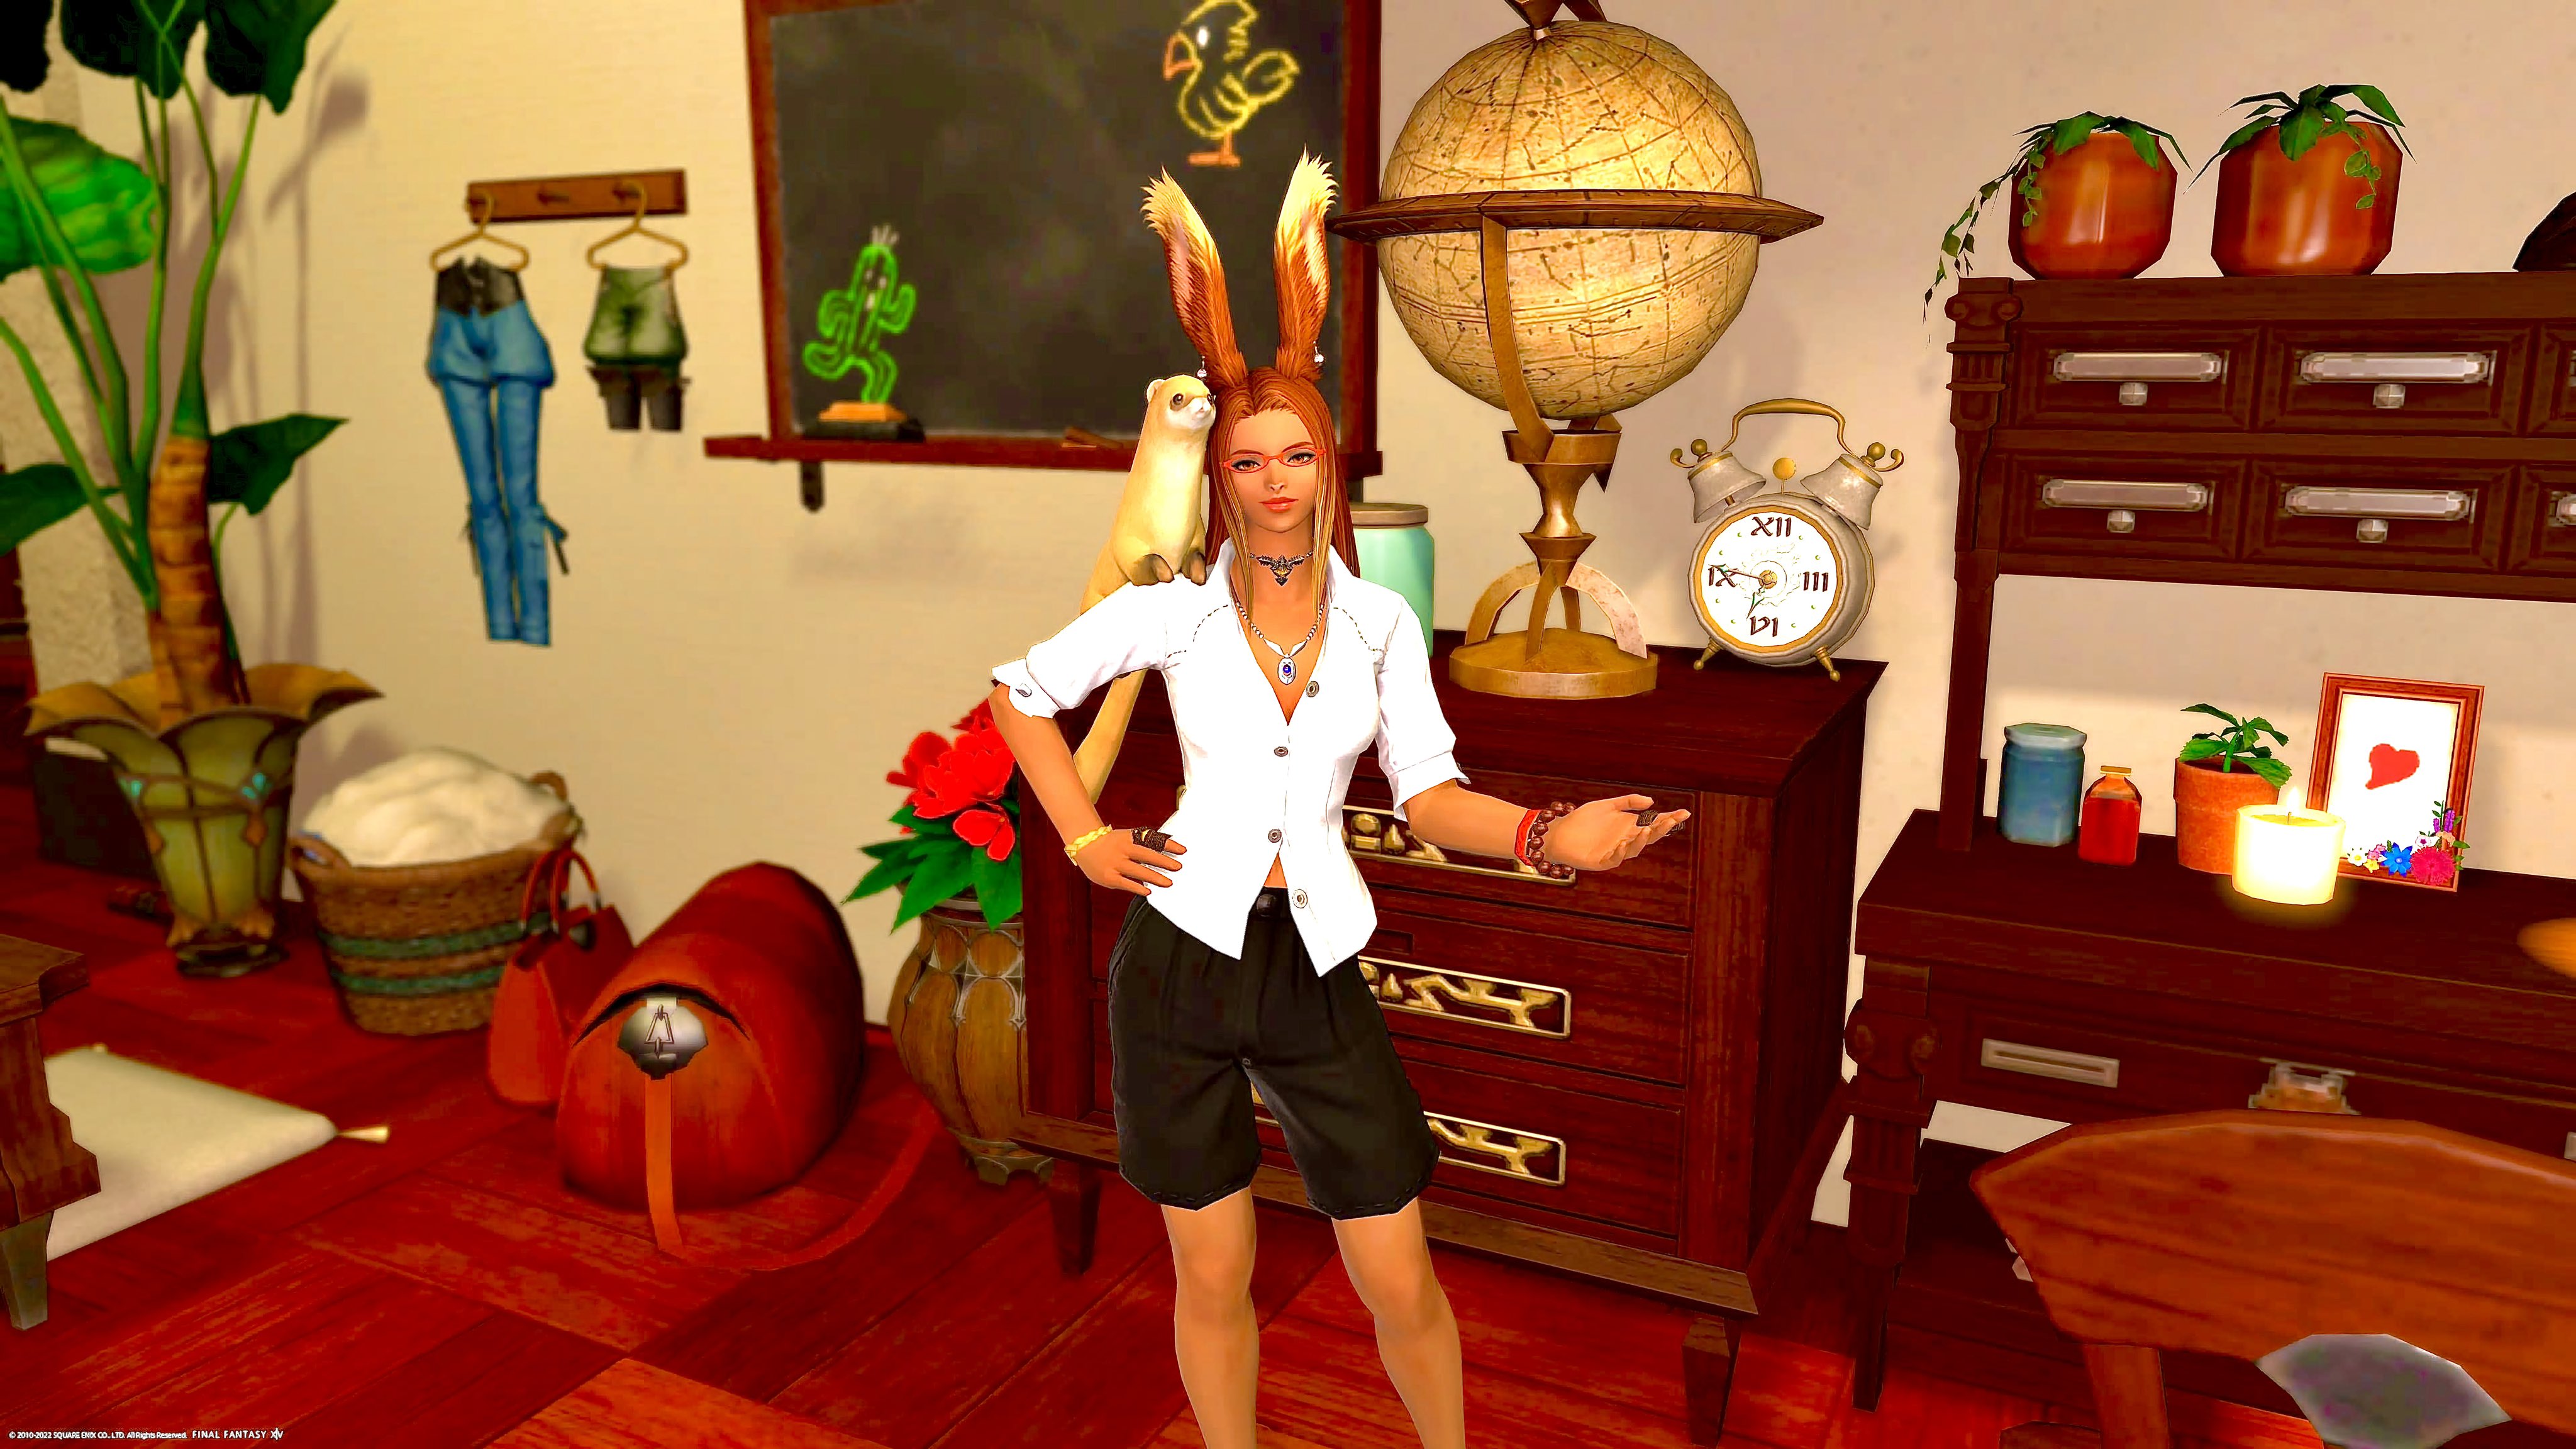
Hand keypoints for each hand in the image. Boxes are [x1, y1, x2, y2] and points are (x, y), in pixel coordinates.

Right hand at [1077, 827, 1185, 896]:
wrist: (1085, 846)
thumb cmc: (1111, 843)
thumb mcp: (1127, 837)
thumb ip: (1144, 842)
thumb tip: (1168, 846)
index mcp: (1128, 838)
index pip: (1152, 840)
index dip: (1168, 845)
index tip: (1182, 850)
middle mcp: (1122, 850)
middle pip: (1146, 855)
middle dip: (1164, 862)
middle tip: (1178, 867)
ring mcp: (1115, 864)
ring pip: (1137, 871)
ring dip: (1155, 877)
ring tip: (1168, 882)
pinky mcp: (1109, 877)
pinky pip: (1126, 883)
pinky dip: (1137, 887)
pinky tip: (1148, 891)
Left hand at [1540, 794, 1688, 871]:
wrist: (1558, 832)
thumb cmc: (1582, 820)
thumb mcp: (1607, 806)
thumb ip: (1628, 802)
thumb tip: (1652, 803)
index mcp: (1629, 827)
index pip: (1654, 824)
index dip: (1669, 820)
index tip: (1684, 813)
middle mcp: (1625, 841)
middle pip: (1649, 837)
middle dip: (1661, 829)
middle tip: (1670, 821)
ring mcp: (1614, 852)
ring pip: (1634, 849)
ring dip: (1642, 840)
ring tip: (1647, 829)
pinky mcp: (1600, 861)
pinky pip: (1613, 859)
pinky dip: (1619, 852)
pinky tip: (1623, 843)